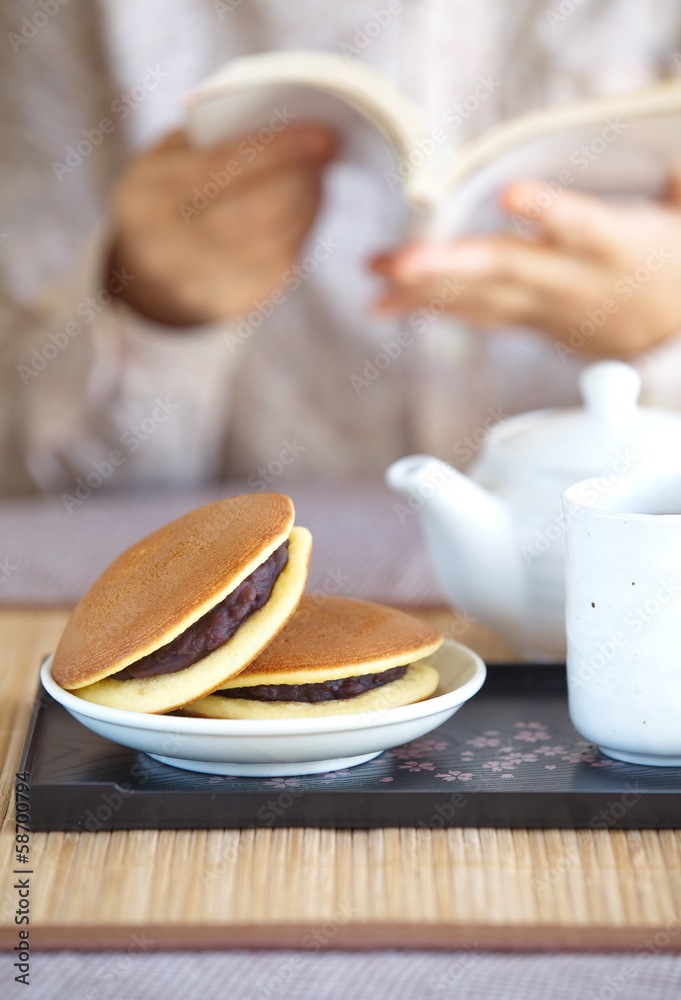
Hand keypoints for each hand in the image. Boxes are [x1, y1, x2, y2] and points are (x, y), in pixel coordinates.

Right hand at [109, 123, 335, 326]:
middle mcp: (167, 250)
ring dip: (307, 201)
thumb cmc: (167, 197)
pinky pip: (282, 264)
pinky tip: (306, 204)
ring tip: (315, 173)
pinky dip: (302, 228)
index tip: (320, 132)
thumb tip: (285, 123)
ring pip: (275, 240)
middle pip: (255, 211)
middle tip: (325, 148)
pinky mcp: (232, 305)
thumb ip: (211, 136)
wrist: (147, 274)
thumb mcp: (167, 159)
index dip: (276, 150)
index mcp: (144, 200)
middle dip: (299, 175)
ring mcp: (200, 284)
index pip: (219, 169)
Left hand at [371, 177, 680, 356]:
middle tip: (395, 262)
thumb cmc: (673, 268)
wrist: (670, 344)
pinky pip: (475, 315)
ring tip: (375, 275)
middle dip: (446, 267)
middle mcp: (569, 280)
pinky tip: (390, 302)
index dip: (547, 210)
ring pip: (479, 299)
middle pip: (505, 270)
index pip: (579, 224)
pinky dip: (431, 308)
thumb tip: (674, 124)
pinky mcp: (527, 320)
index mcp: (611, 247)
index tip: (510, 193)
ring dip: (422, 289)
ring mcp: (543, 306)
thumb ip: (677, 181)